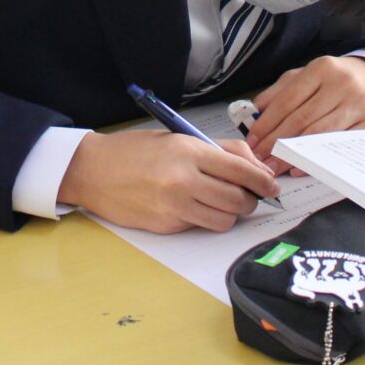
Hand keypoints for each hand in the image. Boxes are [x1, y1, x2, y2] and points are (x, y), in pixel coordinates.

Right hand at [58, 129, 279, 233]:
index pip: (241, 170)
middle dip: (250, 200)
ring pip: (224, 220)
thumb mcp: (176, 138)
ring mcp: (173, 207)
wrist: (92, 171)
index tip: (272, 185)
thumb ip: (217, 150)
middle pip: (238, 199)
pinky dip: (204, 219)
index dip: (263, 180)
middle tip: (249, 196)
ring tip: (222, 203)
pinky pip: (199, 226)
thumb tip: (255, 168)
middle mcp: (183, 180)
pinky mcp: (165, 226)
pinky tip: (193, 207)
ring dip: (230, 214)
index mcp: (188, 151)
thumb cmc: (134, 151)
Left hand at [247, 57, 364, 174]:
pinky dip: (316, 159)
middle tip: (259, 159)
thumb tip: (253, 112)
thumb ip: (280, 91)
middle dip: (275, 142)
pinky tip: (299, 167)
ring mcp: (359, 104)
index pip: (288, 100)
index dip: (267, 122)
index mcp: (322, 68)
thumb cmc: (337, 80)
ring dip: (292, 154)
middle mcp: (342, 84)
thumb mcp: (308, 76)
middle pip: (301, 119)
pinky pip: (338, 146)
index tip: (252, 140)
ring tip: (273, 166)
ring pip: (318, 134)